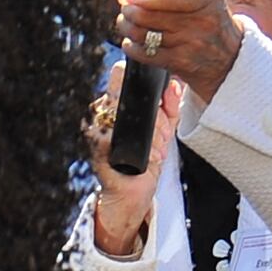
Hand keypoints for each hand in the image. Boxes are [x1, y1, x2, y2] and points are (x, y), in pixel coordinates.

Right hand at [83, 54, 165, 260]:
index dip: (146, 85)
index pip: (121, 76)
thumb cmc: (144, 161)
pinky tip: (150, 158)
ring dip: (153, 133)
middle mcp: (101, 114)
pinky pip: (123, 137)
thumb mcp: (164, 130)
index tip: (164, 102)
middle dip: (158, 116)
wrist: (132, 195)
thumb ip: (171, 107)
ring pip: (128, 115)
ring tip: (159, 149)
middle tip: (166, 135)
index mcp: (115, 105)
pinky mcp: (98, 148)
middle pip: (131, 96)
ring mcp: (96, 130)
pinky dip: (145, 148)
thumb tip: (175, 85)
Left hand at [116, 0, 255, 106]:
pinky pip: (145, 54)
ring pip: (143, 34)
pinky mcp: (181, 64)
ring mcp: (191, 44)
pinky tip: (133, 40)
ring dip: (127, 27)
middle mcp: (202, 21)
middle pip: (150, 15)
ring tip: (126, 22)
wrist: (229, 55)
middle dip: (130, 11)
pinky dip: (132, 46)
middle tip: (126, 8)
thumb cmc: (207, 16)